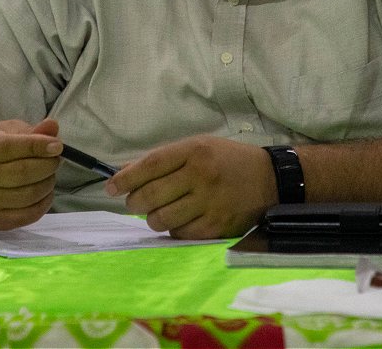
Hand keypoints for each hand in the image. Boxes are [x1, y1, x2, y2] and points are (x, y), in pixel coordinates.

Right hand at [0, 118, 61, 229]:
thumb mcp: (9, 131)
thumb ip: (32, 130)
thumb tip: (52, 127)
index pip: (8, 148)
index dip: (36, 146)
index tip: (58, 146)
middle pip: (20, 173)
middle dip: (47, 165)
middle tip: (56, 159)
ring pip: (28, 195)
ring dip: (48, 182)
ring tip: (48, 173)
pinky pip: (29, 215)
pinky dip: (45, 202)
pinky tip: (44, 190)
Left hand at [107, 135, 274, 238]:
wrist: (271, 179)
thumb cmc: (228, 160)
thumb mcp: (199, 147)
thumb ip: (165, 159)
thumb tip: (126, 173)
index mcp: (194, 151)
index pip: (150, 165)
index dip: (125, 179)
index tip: (110, 188)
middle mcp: (201, 175)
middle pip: (150, 195)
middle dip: (133, 202)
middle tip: (133, 203)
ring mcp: (210, 203)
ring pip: (161, 219)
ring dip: (153, 218)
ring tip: (158, 212)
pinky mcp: (217, 226)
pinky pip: (180, 234)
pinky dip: (174, 229)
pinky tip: (180, 220)